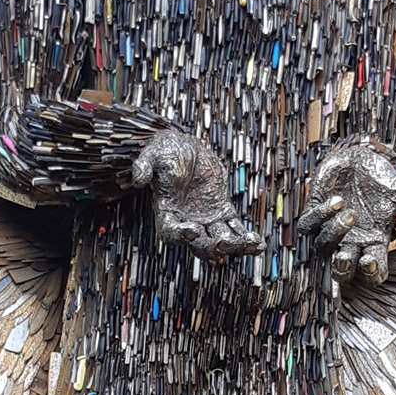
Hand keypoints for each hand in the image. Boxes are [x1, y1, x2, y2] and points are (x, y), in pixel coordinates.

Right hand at [133, 128, 264, 261]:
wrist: (185, 148)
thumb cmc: (166, 152)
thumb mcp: (153, 154)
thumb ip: (144, 166)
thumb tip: (138, 178)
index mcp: (167, 213)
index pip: (170, 232)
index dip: (181, 235)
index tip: (193, 230)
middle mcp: (186, 222)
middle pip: (198, 244)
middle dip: (212, 247)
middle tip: (224, 243)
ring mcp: (205, 220)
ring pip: (220, 241)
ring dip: (235, 246)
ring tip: (250, 245)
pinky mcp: (221, 212)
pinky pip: (234, 228)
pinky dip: (246, 238)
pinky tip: (257, 243)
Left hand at [297, 140, 395, 284]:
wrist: (360, 157)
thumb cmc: (380, 178)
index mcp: (373, 242)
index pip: (373, 272)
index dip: (371, 274)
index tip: (370, 260)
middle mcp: (352, 241)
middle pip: (341, 271)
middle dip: (341, 269)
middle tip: (344, 257)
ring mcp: (331, 229)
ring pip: (322, 247)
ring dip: (335, 233)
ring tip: (350, 213)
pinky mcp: (315, 213)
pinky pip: (308, 225)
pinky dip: (320, 215)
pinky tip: (337, 201)